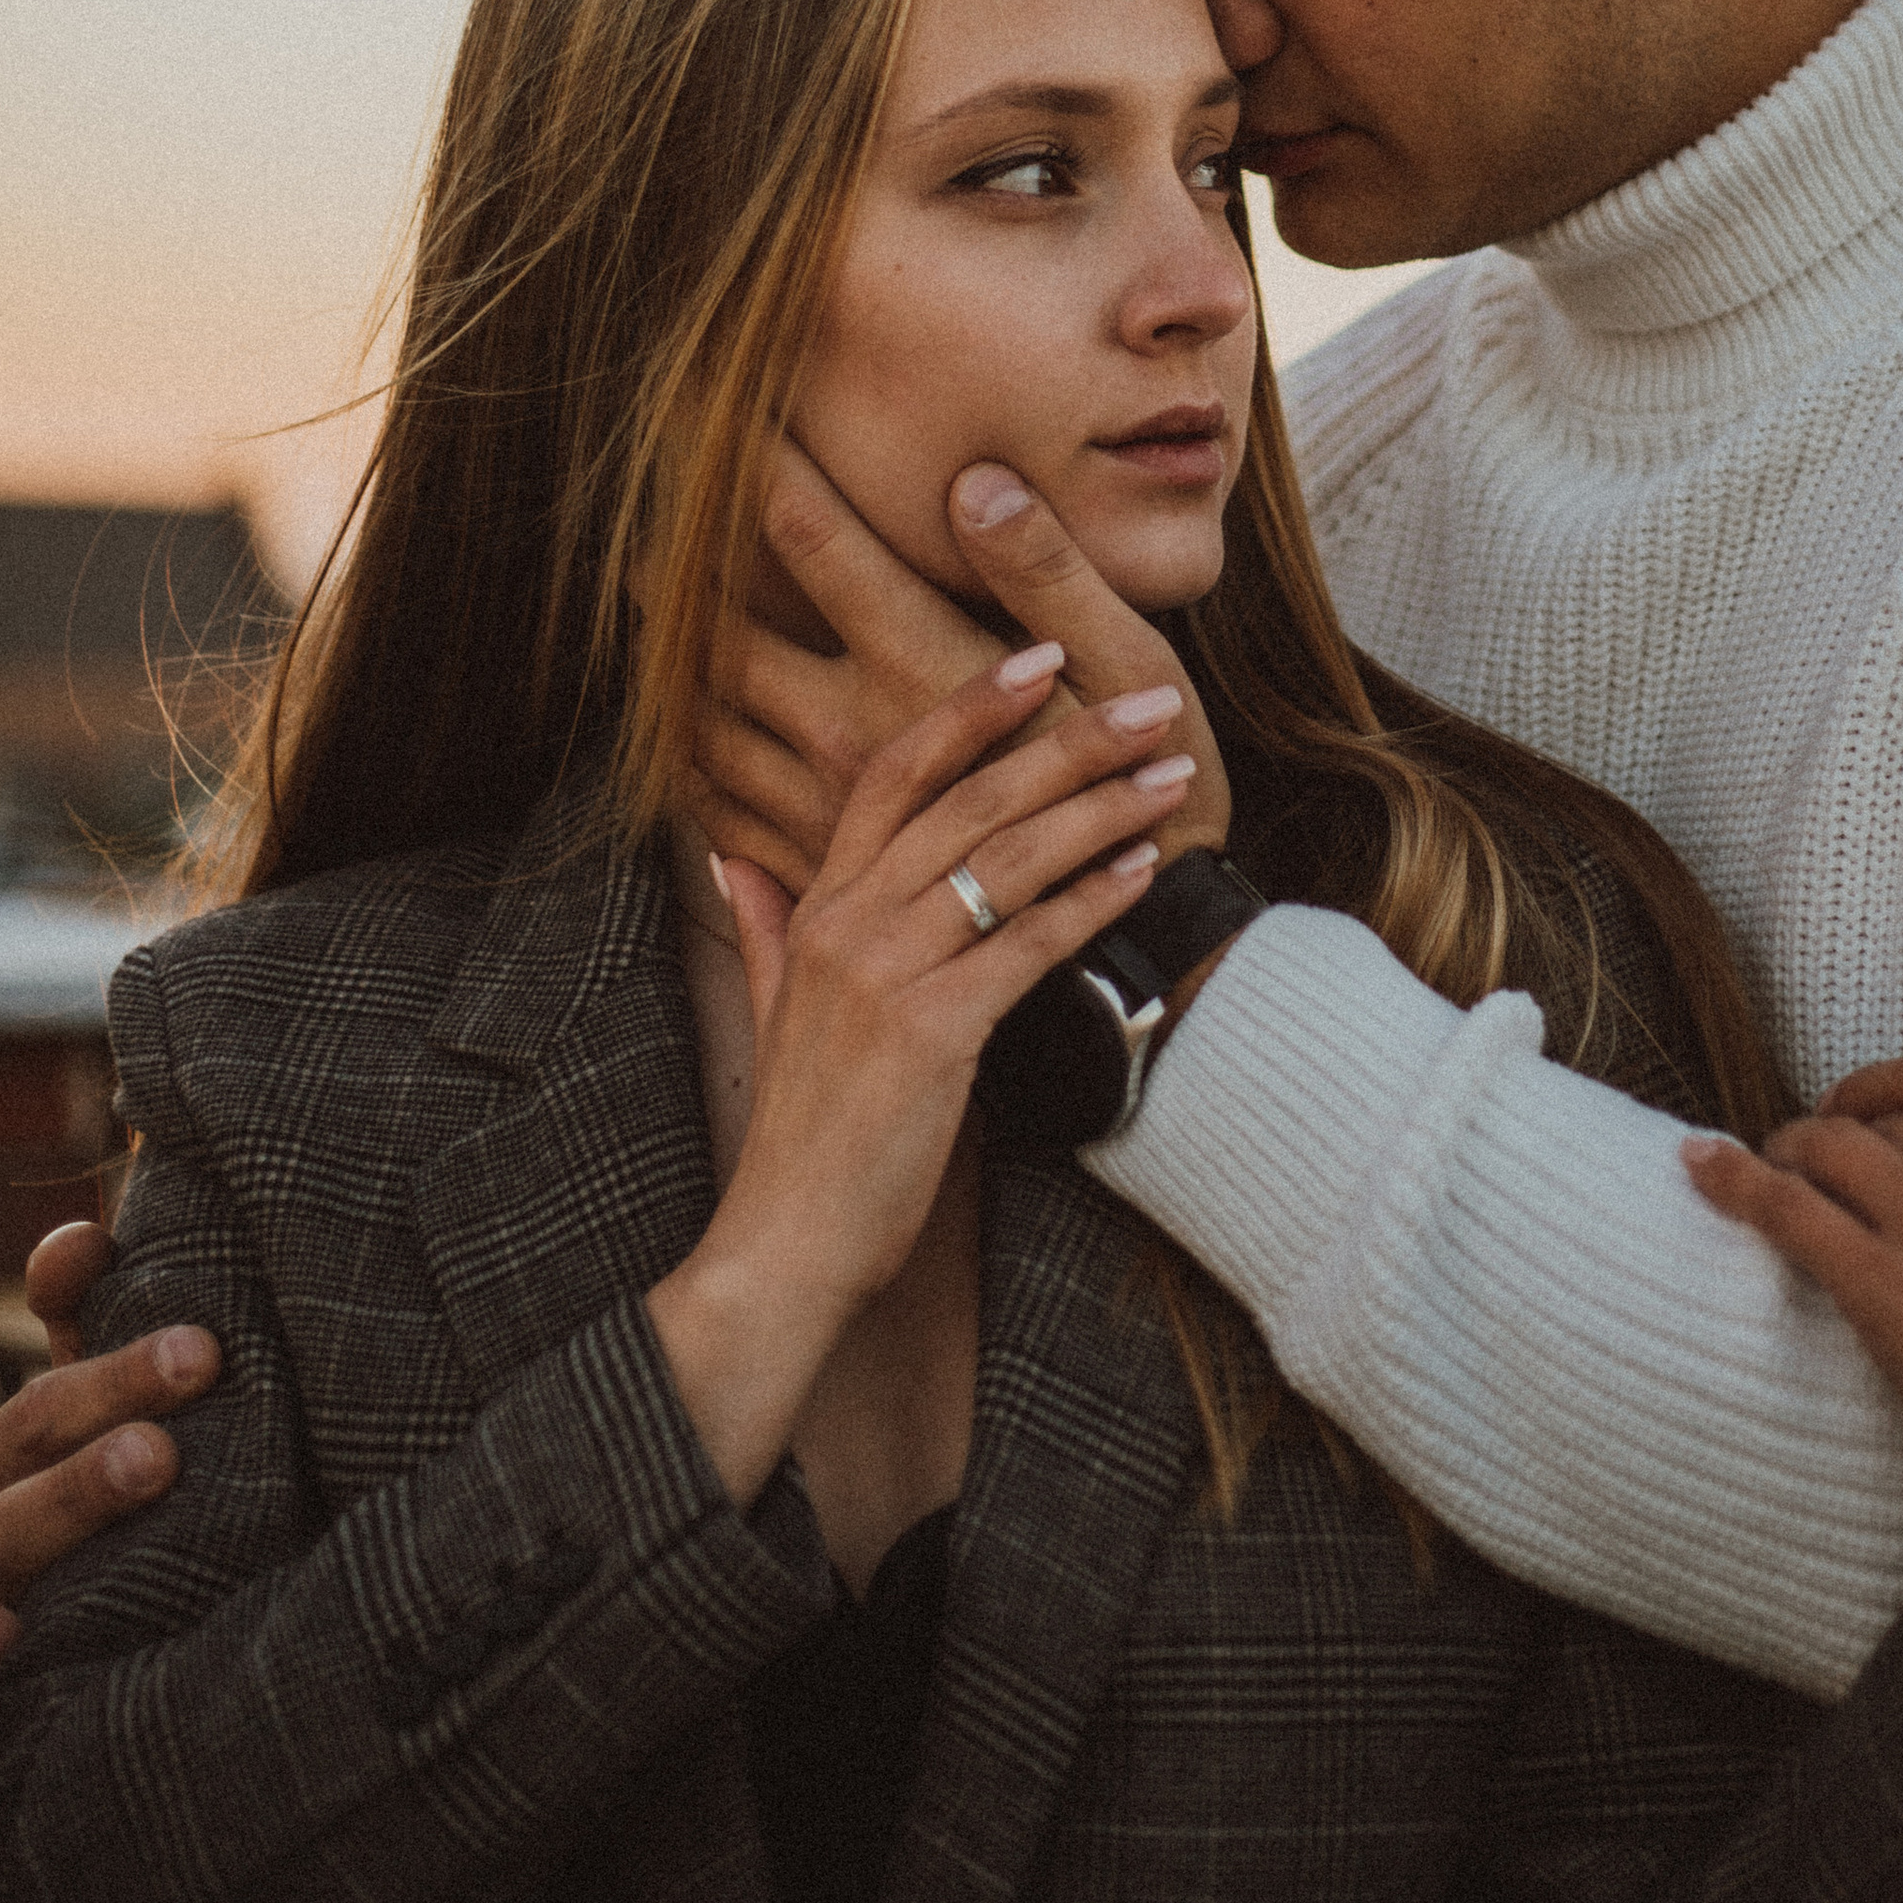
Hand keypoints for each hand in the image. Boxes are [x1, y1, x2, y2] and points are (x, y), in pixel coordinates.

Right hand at [0, 1226, 221, 1670]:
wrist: (158, 1662)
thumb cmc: (163, 1530)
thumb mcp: (156, 1433)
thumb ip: (137, 1338)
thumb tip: (85, 1242)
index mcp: (41, 1436)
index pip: (51, 1337)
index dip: (68, 1286)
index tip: (100, 1246)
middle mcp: (0, 1501)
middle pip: (29, 1428)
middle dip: (108, 1386)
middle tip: (200, 1353)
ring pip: (0, 1532)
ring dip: (73, 1491)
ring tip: (155, 1457)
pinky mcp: (1, 1677)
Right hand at [649, 650, 1197, 1505]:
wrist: (788, 1244)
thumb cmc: (804, 1135)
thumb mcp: (768, 1011)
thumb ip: (762, 925)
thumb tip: (732, 856)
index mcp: (817, 907)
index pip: (895, 772)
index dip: (969, 711)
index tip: (1040, 658)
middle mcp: (848, 922)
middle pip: (969, 798)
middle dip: (1068, 740)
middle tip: (1150, 699)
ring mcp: (887, 973)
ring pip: (1008, 858)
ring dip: (1101, 807)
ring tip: (1170, 773)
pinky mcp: (932, 1032)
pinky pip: (1026, 943)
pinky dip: (1091, 899)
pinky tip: (1142, 869)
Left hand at [692, 436, 1231, 888]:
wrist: (1138, 947)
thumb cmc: (1146, 784)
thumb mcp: (1127, 659)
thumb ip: (1041, 569)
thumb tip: (973, 481)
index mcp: (918, 666)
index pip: (814, 541)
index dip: (762, 468)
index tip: (724, 415)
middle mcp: (851, 733)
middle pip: (718, 635)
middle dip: (675, 573)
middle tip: (642, 527)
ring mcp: (826, 811)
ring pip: (702, 726)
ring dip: (668, 670)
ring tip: (648, 624)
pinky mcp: (822, 873)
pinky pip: (720, 810)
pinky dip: (692, 762)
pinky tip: (688, 738)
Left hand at [1683, 1033, 1902, 1737]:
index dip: (1880, 1086)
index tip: (1856, 1111)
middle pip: (1871, 1114)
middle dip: (1832, 1129)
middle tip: (1807, 1160)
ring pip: (1820, 1146)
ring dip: (1782, 1152)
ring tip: (1763, 1176)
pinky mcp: (1878, 1284)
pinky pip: (1783, 1206)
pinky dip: (1731, 1178)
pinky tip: (1697, 1167)